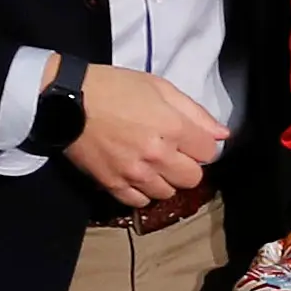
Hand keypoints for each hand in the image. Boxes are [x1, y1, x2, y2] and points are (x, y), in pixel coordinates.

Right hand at [62, 61, 228, 206]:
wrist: (67, 100)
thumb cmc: (115, 87)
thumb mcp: (159, 88)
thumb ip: (195, 113)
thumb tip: (222, 134)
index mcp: (173, 128)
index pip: (209, 152)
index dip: (201, 145)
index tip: (189, 138)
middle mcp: (157, 156)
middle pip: (192, 178)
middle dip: (187, 165)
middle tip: (171, 152)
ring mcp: (134, 174)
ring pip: (167, 193)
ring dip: (165, 180)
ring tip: (151, 163)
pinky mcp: (112, 185)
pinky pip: (139, 202)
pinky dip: (141, 192)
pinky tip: (136, 176)